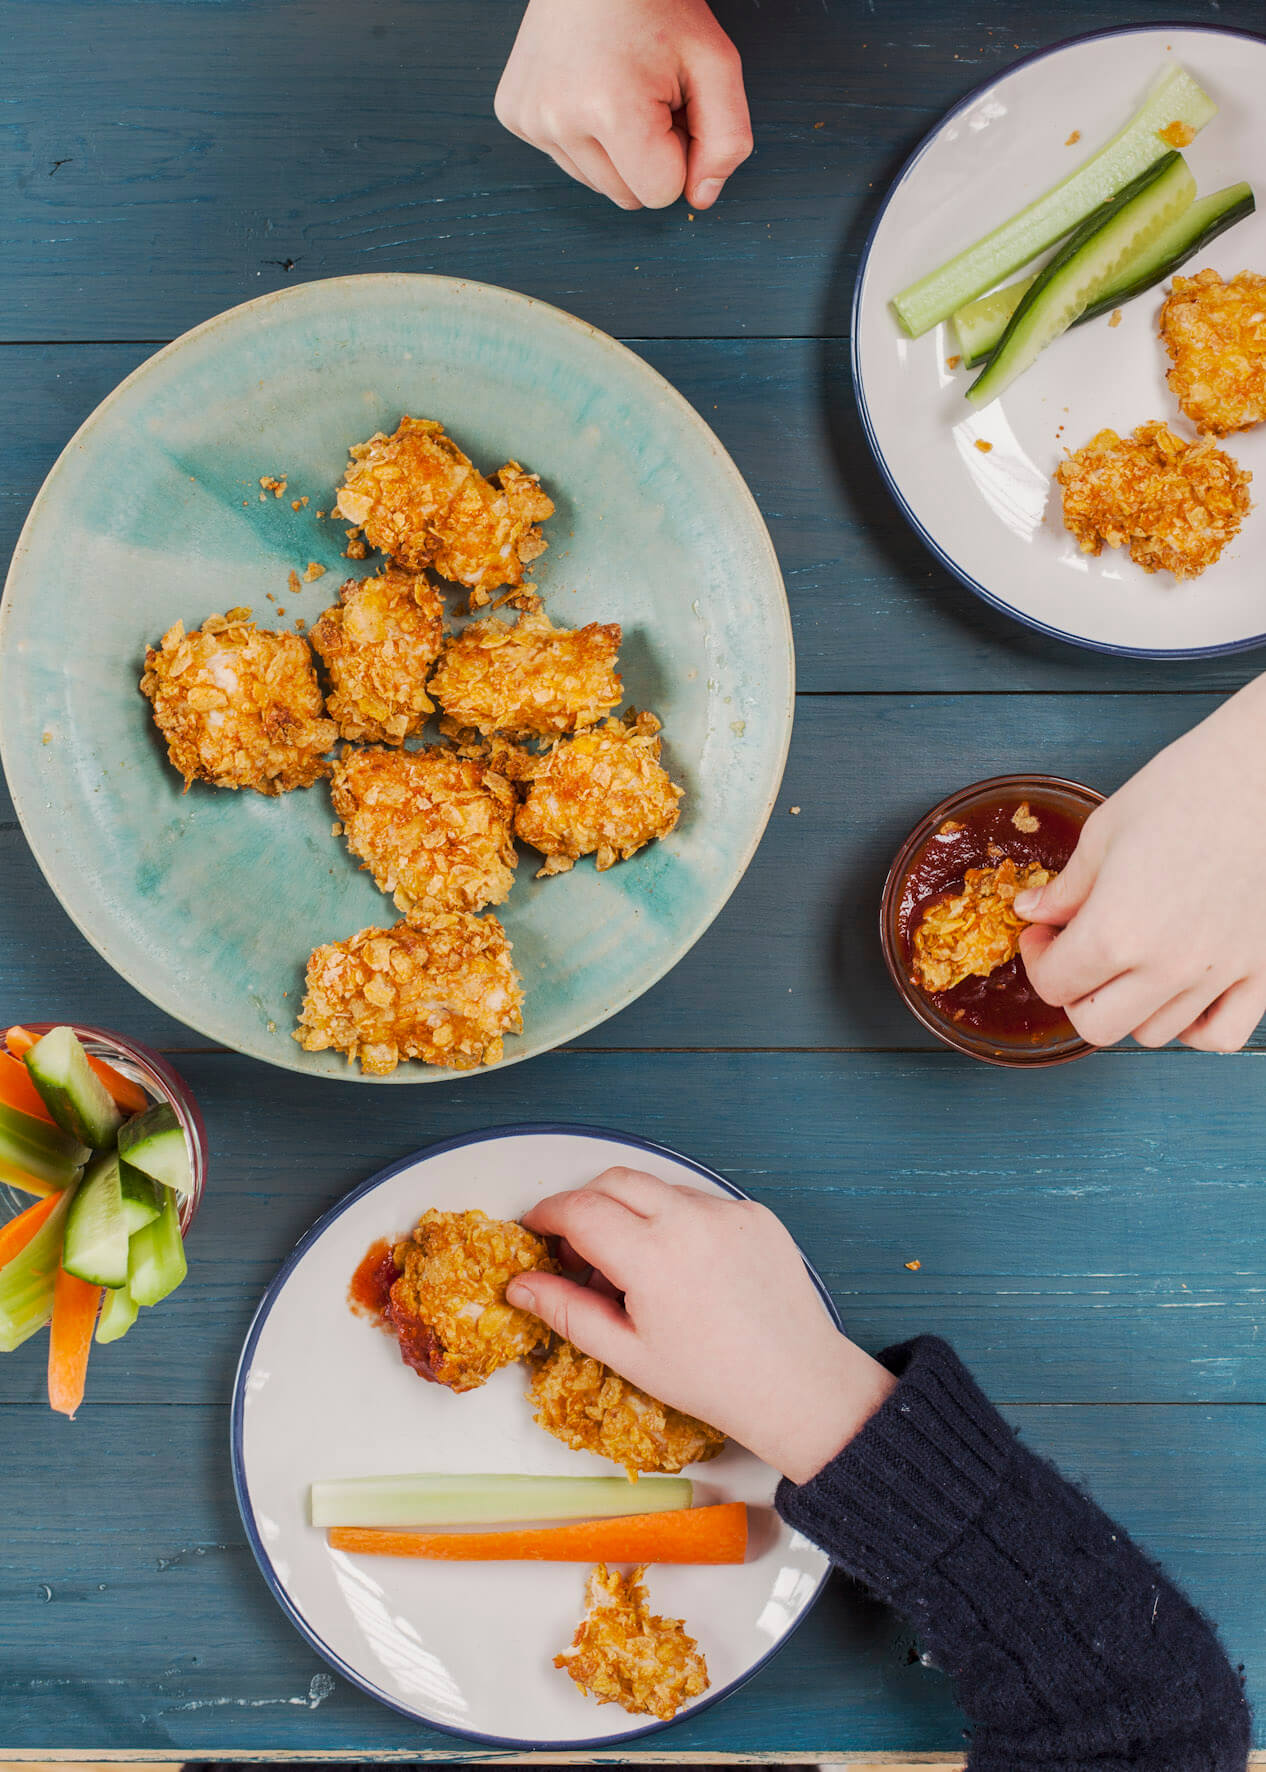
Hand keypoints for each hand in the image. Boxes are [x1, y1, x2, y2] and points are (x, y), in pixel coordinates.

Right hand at [494, 0, 752, 210]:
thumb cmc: (657, 5)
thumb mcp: (716, 63)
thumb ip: (727, 140)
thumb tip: (701, 198)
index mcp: (611, 110)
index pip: (662, 193)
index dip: (680, 154)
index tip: (673, 104)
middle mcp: (559, 120)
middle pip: (627, 197)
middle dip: (649, 156)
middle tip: (648, 94)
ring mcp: (530, 119)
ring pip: (597, 184)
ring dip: (617, 150)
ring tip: (618, 88)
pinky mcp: (514, 115)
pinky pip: (567, 161)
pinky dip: (585, 135)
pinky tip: (588, 88)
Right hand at [506, 1168, 895, 1484]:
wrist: (798, 1385)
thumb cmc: (712, 1380)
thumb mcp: (628, 1353)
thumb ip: (567, 1311)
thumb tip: (519, 1285)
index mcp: (653, 1256)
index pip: (579, 1209)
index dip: (547, 1215)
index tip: (536, 1230)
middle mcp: (691, 1219)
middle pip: (614, 1181)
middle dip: (584, 1204)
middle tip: (576, 1249)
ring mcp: (728, 1211)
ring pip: (658, 1189)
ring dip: (632, 1213)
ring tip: (634, 1271)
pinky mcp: (756, 1213)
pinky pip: (700, 1202)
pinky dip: (676, 1222)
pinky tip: (682, 1269)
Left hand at [1017, 674, 1265, 1050]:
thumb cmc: (1190, 785)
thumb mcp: (1106, 831)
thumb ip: (1067, 888)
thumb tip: (1033, 912)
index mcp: (1118, 931)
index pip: (1054, 984)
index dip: (1037, 958)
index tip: (1043, 932)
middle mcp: (1168, 966)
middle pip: (1096, 1025)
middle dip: (1073, 992)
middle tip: (1075, 953)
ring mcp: (1220, 973)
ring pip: (1154, 1034)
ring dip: (1128, 1007)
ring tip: (1129, 963)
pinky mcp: (1264, 970)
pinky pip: (1221, 1034)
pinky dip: (1195, 1027)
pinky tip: (1181, 993)